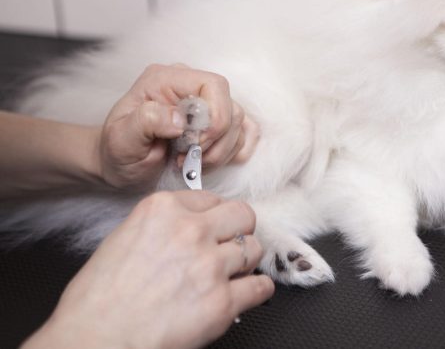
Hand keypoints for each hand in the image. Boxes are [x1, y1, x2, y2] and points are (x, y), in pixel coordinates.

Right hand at [24, 191, 273, 348]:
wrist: (94, 341)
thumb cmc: (97, 303)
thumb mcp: (123, 239)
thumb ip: (162, 227)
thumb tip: (187, 228)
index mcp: (162, 210)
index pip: (210, 198)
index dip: (213, 217)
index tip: (212, 227)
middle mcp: (190, 232)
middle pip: (242, 215)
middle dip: (239, 231)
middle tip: (229, 246)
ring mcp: (210, 266)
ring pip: (254, 249)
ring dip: (245, 263)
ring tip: (230, 275)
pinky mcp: (222, 302)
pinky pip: (261, 286)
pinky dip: (256, 291)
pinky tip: (243, 294)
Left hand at [98, 64, 259, 189]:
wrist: (120, 165)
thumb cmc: (118, 151)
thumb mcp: (121, 138)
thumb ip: (146, 121)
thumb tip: (179, 119)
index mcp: (167, 80)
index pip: (213, 85)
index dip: (215, 117)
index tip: (195, 145)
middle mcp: (191, 87)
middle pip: (231, 107)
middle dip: (217, 141)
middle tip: (190, 159)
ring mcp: (208, 105)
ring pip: (240, 124)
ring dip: (221, 151)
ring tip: (192, 163)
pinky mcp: (219, 124)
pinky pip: (244, 134)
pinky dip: (232, 153)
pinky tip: (207, 162)